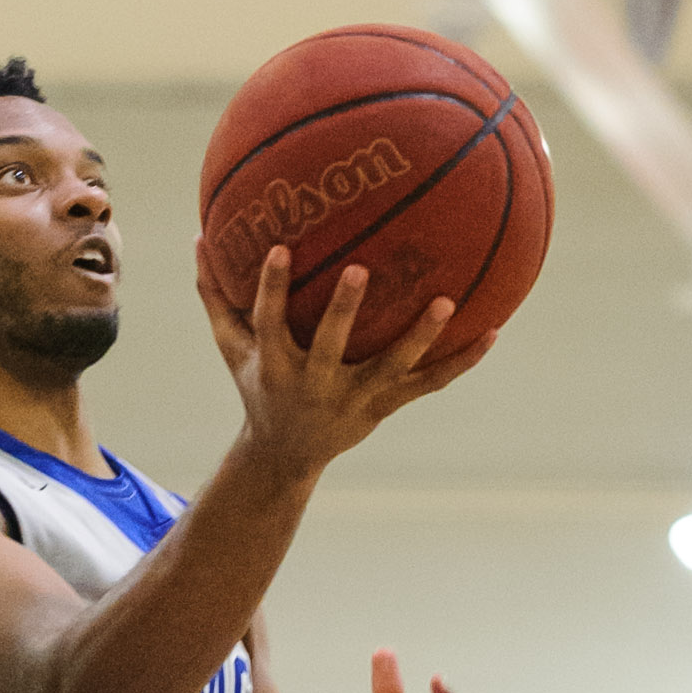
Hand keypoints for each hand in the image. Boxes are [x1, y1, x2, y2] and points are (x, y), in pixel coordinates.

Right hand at [196, 243, 497, 484]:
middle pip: (330, 345)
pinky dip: (460, 362)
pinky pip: (428, 384)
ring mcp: (356, 398)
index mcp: (276, 366)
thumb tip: (199, 236)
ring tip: (448, 301)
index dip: (272, 288)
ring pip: (392, 367)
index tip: (279, 248)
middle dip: (343, 310)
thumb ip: (215, 296)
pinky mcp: (386, 407)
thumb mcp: (233, 350)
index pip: (269, 322)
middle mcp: (316, 383)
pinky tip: (492, 332)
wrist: (286, 456)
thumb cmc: (259, 387)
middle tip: (360, 269)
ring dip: (420, 336)